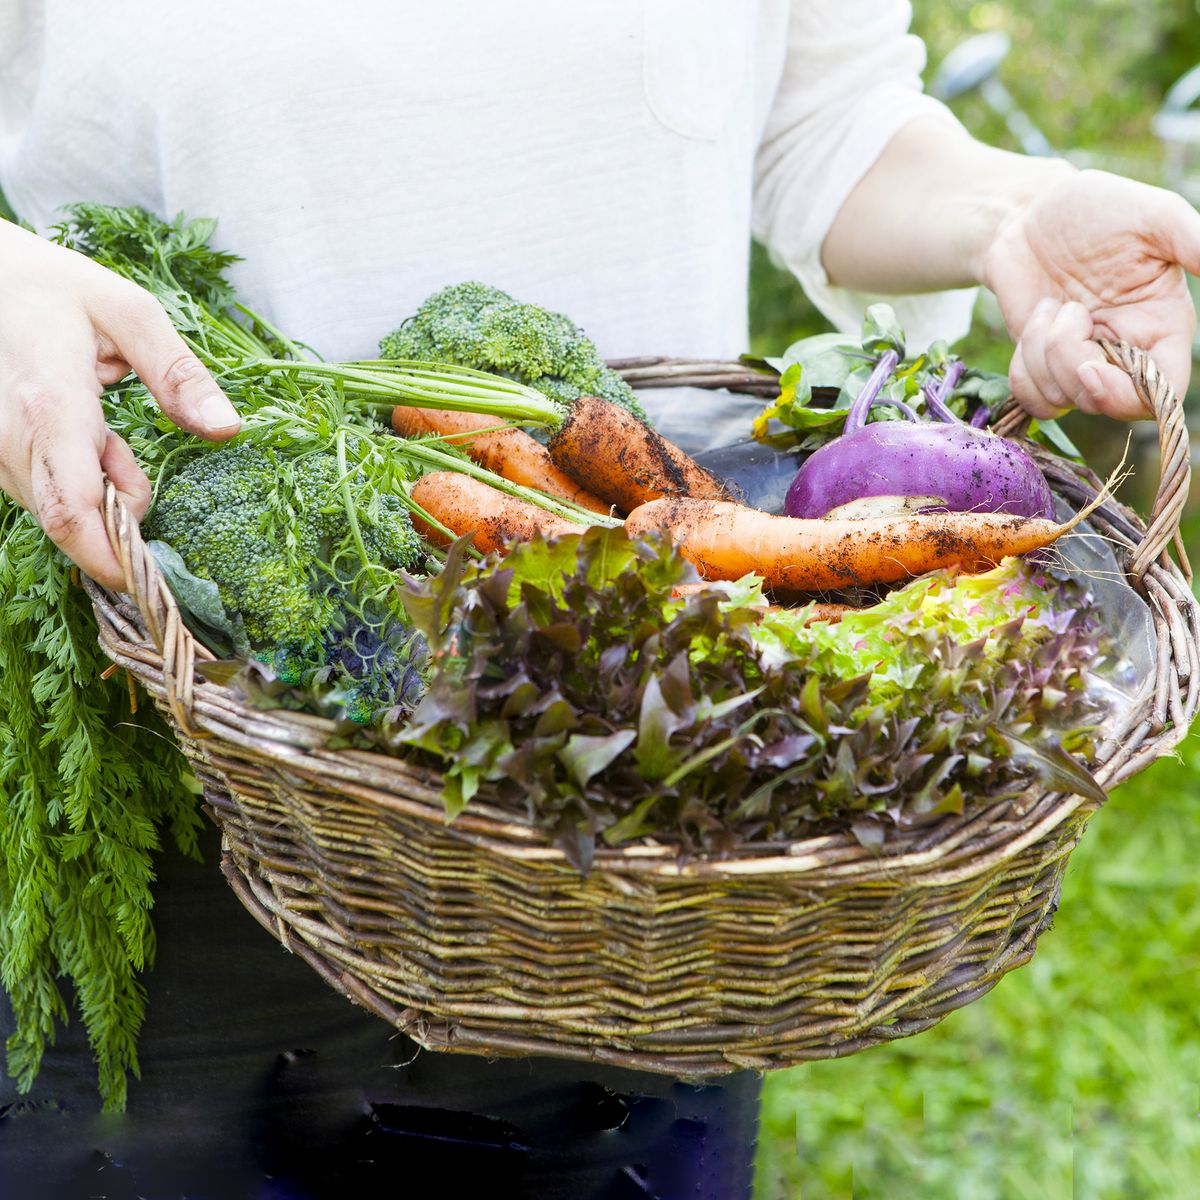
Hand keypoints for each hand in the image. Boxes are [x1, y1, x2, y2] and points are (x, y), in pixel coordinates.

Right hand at [0, 220, 239, 587]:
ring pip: (52, 511)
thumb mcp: (128, 311)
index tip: (154, 577)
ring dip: (101, 499)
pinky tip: (90, 441)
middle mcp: (8, 436)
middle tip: (142, 474)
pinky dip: (78, 486)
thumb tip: (227, 428)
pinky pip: (39, 493)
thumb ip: (178, 373)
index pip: (71, 508)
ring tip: (114, 440)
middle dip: (117, 528)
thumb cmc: (52, 287)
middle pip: (64, 523)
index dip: (111, 557)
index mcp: (48, 403)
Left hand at [981, 168, 1199, 419]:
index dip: (1130, 395)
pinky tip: (1033, 324)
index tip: (1091, 367)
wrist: (1026, 215)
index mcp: (1161, 325)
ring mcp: (1081, 363)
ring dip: (1042, 352)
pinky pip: (1033, 398)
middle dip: (1074, 367)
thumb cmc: (1093, 208)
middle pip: (1110, 404)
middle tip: (1066, 313)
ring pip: (1064, 399)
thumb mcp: (1151, 215)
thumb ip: (1194, 241)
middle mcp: (1125, 353)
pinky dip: (1023, 369)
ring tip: (1052, 304)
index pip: (1163, 391)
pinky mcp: (1043, 368)